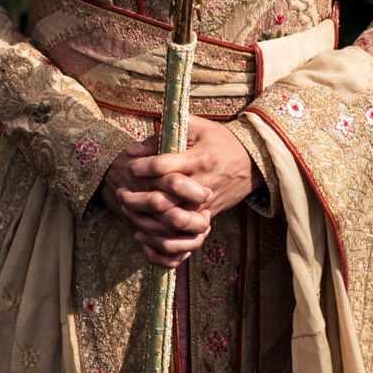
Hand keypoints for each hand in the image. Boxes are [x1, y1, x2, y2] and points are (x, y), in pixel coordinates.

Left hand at [99, 118, 255, 267]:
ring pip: (173, 224)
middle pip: (164, 201)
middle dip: (136, 199)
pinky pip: (186, 242)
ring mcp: (207, 207)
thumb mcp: (194, 126)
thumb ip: (162, 136)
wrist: (252, 161)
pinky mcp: (208, 220)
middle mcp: (203, 186)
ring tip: (128, 213)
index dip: (140, 167)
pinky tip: (143, 237)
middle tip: (121, 192)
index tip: (129, 165)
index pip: (162, 167)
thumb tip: (133, 151)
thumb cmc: (219, 140)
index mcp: (200, 160)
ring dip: (145, 222)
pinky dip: (163, 245)